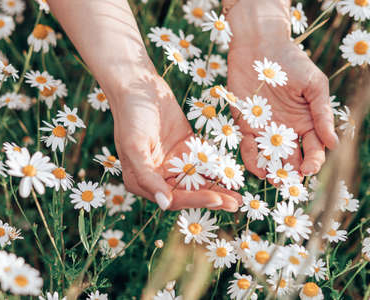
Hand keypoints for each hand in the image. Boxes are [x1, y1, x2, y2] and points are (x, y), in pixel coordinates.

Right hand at [108, 70, 241, 210]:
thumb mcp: (135, 147)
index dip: (195, 200)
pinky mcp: (186, 147)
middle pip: (189, 192)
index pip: (173, 198)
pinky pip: (203, 161)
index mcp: (142, 181)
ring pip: (199, 180)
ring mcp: (174, 162)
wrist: (139, 85)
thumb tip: (164, 204)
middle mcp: (158, 176)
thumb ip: (147, 177)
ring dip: (218, 187)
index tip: (217, 200)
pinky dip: (217, 168)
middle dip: (212, 198)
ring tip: (238, 196)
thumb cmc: (131, 116)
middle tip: (235, 204)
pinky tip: (232, 173)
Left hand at [226, 1, 337, 180]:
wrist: (260, 47)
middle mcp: (287, 131)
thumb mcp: (314, 85)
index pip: (313, 150)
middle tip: (288, 181)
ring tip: (272, 178)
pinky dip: (251, 158)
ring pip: (270, 159)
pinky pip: (248, 148)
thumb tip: (334, 144)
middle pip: (292, 160)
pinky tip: (256, 163)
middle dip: (291, 173)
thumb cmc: (292, 62)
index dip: (313, 163)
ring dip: (271, 171)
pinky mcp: (245, 126)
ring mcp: (265, 131)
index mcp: (307, 123)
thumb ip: (322, 114)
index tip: (309, 169)